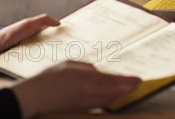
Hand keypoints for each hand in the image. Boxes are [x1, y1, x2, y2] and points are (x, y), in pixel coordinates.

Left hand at [0, 14, 59, 63]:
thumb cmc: (10, 35)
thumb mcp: (28, 23)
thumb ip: (44, 20)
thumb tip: (58, 22)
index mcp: (34, 30)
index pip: (50, 32)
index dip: (59, 34)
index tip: (69, 38)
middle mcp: (32, 41)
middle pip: (49, 45)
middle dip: (56, 48)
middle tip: (65, 52)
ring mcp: (28, 52)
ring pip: (43, 55)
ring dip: (47, 58)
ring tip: (55, 61)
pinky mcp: (24, 62)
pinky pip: (35, 64)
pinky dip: (39, 65)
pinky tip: (43, 67)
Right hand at [12, 61, 140, 118]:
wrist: (36, 97)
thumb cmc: (49, 77)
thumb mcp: (69, 64)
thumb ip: (86, 67)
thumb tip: (98, 71)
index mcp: (86, 79)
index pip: (114, 81)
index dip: (129, 81)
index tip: (138, 79)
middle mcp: (89, 93)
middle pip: (115, 93)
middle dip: (128, 88)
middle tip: (137, 84)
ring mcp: (85, 103)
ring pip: (109, 100)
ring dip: (120, 95)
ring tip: (127, 89)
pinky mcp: (81, 109)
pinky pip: (100, 105)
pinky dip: (109, 100)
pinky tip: (112, 96)